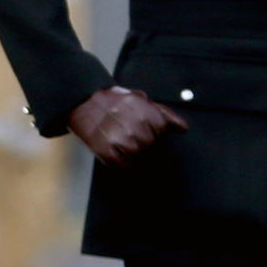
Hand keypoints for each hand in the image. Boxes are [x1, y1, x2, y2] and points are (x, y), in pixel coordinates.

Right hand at [66, 85, 186, 169]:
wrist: (84, 102)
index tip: (147, 129)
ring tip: (124, 142)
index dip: (155, 132)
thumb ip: (164, 114)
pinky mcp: (105, 150)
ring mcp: (118, 138)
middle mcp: (132, 124)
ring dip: (134, 154)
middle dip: (145, 143)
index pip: (162, 131)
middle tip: (132, 136)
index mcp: (143, 110)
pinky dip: (123, 164)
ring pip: (138, 157)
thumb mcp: (140, 100)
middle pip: (151, 145)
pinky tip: (120, 154)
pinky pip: (122, 166)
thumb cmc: (114, 101)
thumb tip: (183, 128)